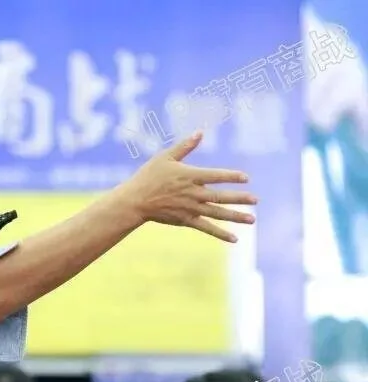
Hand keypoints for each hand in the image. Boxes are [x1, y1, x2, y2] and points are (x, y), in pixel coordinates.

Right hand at [120, 131, 257, 241]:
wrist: (135, 201)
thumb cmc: (148, 176)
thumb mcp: (165, 157)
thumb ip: (185, 146)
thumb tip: (200, 132)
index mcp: (189, 176)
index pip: (215, 176)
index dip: (231, 176)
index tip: (245, 178)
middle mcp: (193, 193)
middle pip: (220, 196)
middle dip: (239, 199)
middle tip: (255, 200)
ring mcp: (190, 208)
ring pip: (217, 213)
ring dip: (235, 217)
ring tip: (251, 220)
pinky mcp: (186, 220)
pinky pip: (206, 228)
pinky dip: (221, 233)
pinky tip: (235, 239)